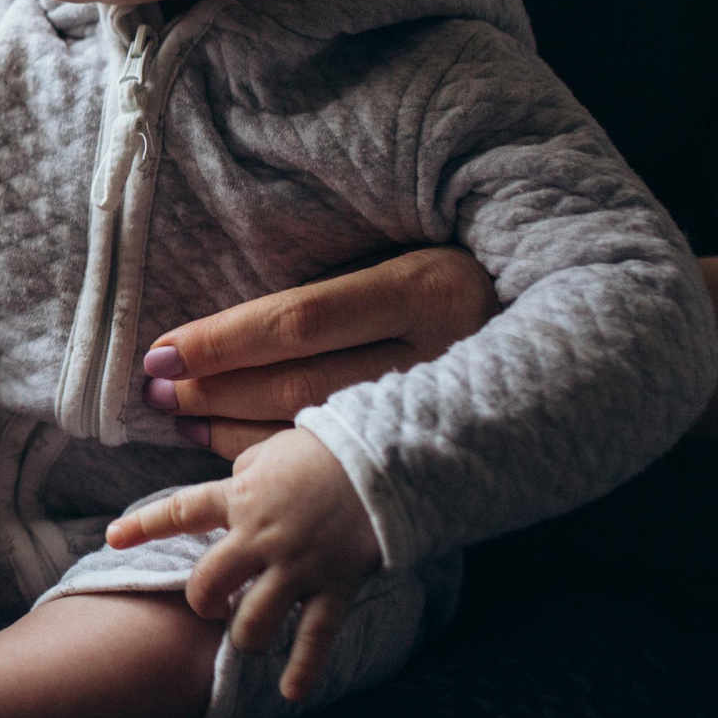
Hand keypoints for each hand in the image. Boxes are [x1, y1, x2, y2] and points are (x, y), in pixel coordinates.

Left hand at [106, 428, 380, 700]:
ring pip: (254, 620)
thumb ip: (244, 474)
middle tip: (210, 606)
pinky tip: (289, 691)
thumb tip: (233, 483)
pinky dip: (303, 668)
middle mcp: (261, 537)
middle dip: (202, 603)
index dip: (142, 526)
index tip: (112, 538)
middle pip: (209, 584)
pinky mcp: (334, 585)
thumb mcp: (270, 451)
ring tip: (249, 639)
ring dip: (245, 637)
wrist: (384, 458)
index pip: (179, 511)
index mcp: (240, 497)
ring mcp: (297, 565)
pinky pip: (315, 636)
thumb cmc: (324, 449)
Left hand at [141, 247, 498, 458]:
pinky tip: (231, 447)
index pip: (300, 320)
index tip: (161, 352)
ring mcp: (438, 408)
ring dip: (234, 430)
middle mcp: (436, 353)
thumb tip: (223, 328)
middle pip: (300, 383)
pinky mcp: (435, 447)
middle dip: (217, 391)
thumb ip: (330, 292)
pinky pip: (339, 460)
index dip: (224, 340)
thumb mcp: (407, 257)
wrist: (562, 334)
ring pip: (316, 432)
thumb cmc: (458, 275)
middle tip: (155, 393)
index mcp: (425, 289)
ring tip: (178, 420)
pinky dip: (275, 456)